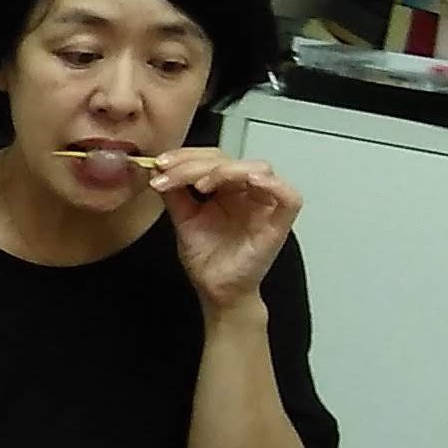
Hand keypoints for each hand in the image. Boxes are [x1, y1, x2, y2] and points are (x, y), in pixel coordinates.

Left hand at [153, 150, 300, 309]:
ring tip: (201, 185)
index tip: (160, 165)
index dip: (186, 156)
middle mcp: (247, 192)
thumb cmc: (207, 258)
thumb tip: (158, 167)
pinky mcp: (279, 222)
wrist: (216, 291)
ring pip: (258, 169)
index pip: (211, 159)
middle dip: (196, 163)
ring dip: (228, 170)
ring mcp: (265, 205)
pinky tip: (250, 181)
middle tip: (171, 173)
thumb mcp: (184, 219)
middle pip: (230, 159)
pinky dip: (273, 185)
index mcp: (226, 188)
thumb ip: (174, 193)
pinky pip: (289, 197)